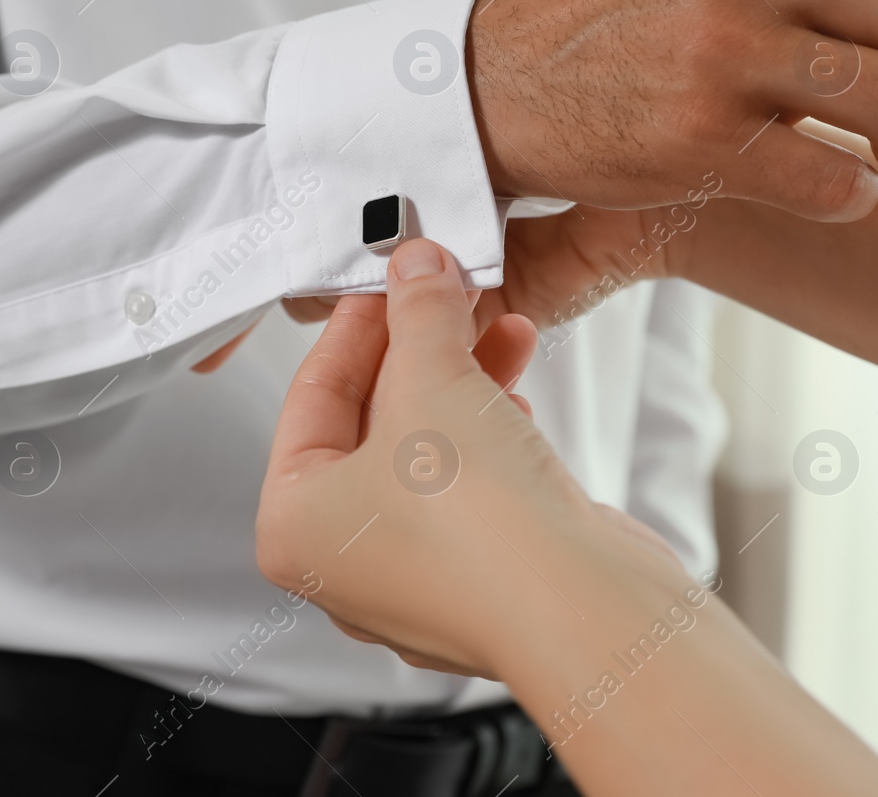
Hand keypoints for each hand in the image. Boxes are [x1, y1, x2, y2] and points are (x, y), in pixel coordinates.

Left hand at [256, 238, 686, 676]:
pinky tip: (519, 398)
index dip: (359, 326)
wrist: (582, 607)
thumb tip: (415, 269)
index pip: (312, 397)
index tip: (392, 282)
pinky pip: (473, 488)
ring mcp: (418, 577)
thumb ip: (421, 314)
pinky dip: (491, 435)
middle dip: (421, 350)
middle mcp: (347, 563)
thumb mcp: (435, 381)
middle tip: (447, 295)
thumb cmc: (482, 528)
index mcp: (294, 527)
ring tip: (503, 330)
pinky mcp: (482, 578)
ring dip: (465, 383)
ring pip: (428, 453)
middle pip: (372, 423)